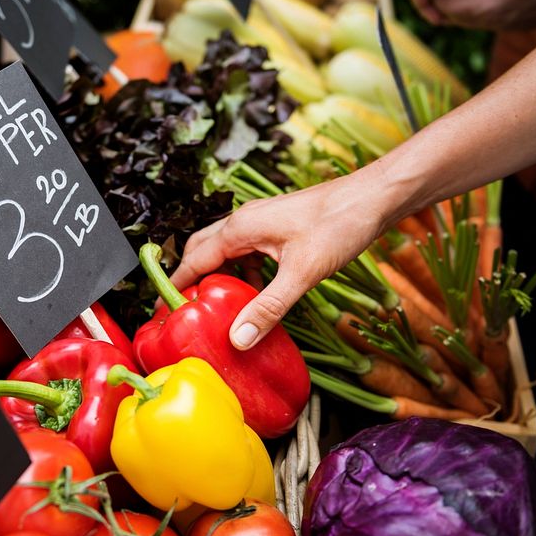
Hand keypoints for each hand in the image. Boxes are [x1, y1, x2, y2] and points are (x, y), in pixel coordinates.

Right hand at [169, 165, 395, 349]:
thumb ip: (268, 307)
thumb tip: (238, 339)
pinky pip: (247, 252)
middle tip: (186, 312)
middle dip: (191, 280)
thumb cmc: (339, 224)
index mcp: (240, 228)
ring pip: (226, 251)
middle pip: (202, 251)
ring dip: (219, 278)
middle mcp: (244, 221)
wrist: (373, 197)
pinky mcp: (278, 228)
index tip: (162, 313)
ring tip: (218, 310)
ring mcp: (261, 222)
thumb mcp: (302, 273)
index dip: (175, 287)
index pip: (193, 259)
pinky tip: (257, 294)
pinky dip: (243, 274)